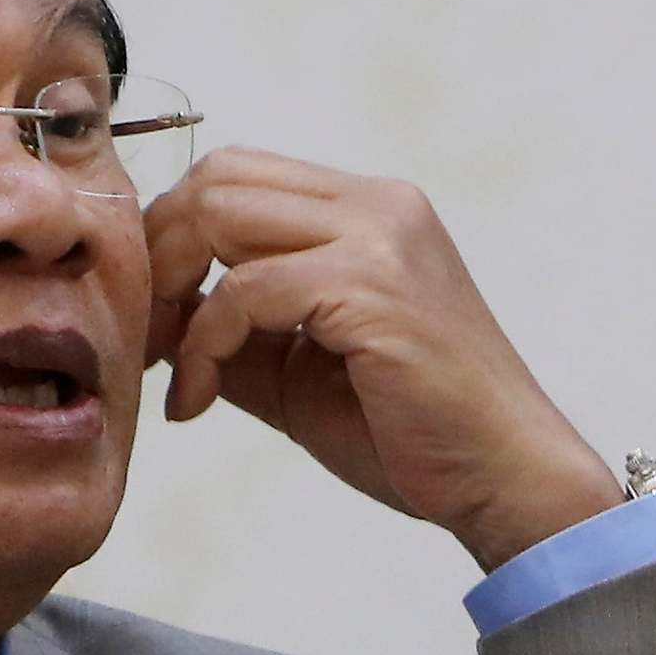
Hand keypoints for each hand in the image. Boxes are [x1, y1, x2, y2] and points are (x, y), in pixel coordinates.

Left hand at [145, 148, 621, 571]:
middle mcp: (377, 205)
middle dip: (162, 256)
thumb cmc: (410, 430)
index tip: (157, 318)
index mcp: (366, 212)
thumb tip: (158, 317)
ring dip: (176, 295)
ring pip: (222, 213)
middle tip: (153, 339)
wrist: (502, 478)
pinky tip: (201, 400)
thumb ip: (234, 329)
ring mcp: (379, 238)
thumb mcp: (297, 369)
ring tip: (177, 372)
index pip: (236, 175)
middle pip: (218, 178)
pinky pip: (245, 288)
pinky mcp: (372, 287)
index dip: (173, 238)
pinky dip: (204, 344)